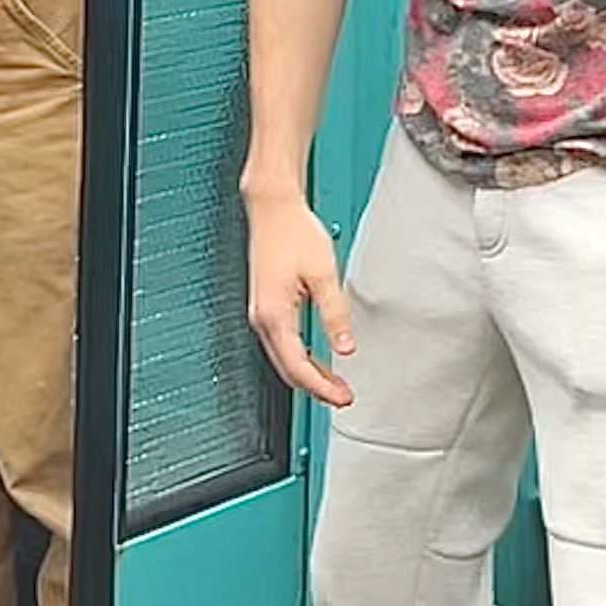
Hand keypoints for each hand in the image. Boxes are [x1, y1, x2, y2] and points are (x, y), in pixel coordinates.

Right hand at [245, 187, 356, 407]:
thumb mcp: (323, 273)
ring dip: (309, 375)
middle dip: (316, 387)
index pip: (298, 366)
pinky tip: (318, 360)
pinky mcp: (265, 308)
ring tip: (336, 384)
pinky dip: (300, 358)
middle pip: (287, 369)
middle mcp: (261, 319)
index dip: (322, 387)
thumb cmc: (294, 232)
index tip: (343, 397)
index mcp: (274, 314)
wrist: (273, 208)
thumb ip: (335, 313)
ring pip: (283, 359)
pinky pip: (281, 345)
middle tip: (344, 396)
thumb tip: (345, 347)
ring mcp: (260, 314)